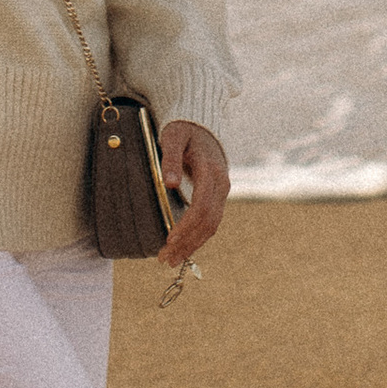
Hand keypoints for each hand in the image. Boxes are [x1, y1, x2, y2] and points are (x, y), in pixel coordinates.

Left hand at [158, 122, 229, 266]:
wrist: (201, 128)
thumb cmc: (183, 131)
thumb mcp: (173, 138)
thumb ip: (170, 159)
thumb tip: (169, 184)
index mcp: (211, 171)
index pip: (202, 205)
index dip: (187, 225)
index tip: (169, 239)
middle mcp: (221, 185)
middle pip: (208, 221)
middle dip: (187, 242)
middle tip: (165, 258)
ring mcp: (221, 193)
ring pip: (211, 226)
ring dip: (192, 245)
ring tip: (171, 259)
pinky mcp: (217, 198)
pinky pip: (210, 222)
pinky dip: (197, 238)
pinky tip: (183, 248)